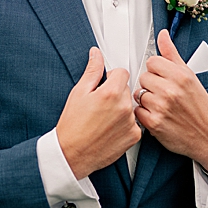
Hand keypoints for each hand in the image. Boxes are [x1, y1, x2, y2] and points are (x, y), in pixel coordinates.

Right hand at [56, 47, 141, 177]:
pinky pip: (134, 122)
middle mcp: (124, 107)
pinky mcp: (134, 136)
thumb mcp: (78, 93)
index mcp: (110, 93)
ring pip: (130, 106)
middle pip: (127, 89)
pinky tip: (110, 128)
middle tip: (99, 105)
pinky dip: (125, 124)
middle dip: (115, 93)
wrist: (73, 153)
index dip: (111, 77)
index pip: (122, 73)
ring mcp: (131, 122)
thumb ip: (92, 71)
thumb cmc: (72, 125)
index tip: (103, 85)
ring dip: (121, 109)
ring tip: (103, 118)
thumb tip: (96, 55)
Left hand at [135, 30, 207, 173]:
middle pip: (143, 77)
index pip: (152, 61)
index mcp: (181, 76)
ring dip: (147, 100)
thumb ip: (172, 54)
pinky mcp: (153, 123)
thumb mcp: (190, 76)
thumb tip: (163, 35)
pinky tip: (158, 115)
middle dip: (151, 85)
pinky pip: (137, 111)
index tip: (165, 78)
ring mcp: (161, 107)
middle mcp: (171, 90)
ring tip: (163, 105)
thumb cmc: (200, 107)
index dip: (157, 70)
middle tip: (165, 94)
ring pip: (139, 93)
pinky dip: (145, 114)